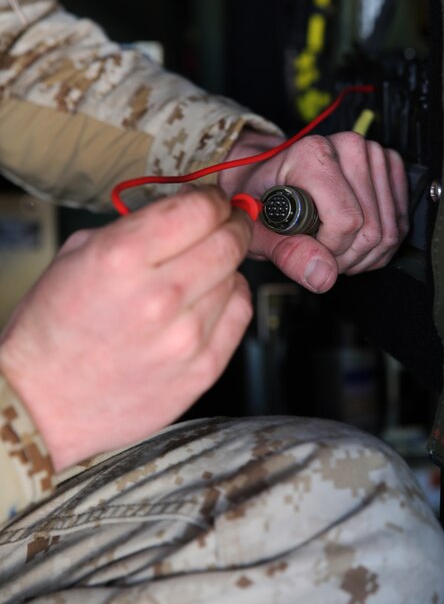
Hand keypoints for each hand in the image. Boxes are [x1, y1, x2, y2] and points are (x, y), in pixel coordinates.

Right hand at [0, 187, 252, 470]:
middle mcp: (159, 296)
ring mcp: (184, 337)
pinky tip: (210, 300)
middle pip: (229, 241)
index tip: (213, 202)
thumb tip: (180, 212)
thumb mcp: (77, 255)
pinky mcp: (201, 370)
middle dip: (231, 226)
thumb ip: (134, 227)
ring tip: (202, 272)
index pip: (200, 209)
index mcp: (122, 257)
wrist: (42, 404)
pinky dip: (231, 299)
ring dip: (225, 266)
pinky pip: (239, 315)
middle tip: (225, 226)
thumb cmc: (52, 331)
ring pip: (236, 276)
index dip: (212, 199)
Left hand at [219, 130, 408, 292]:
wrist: (271, 174)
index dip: (329, 251)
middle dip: (347, 258)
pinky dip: (379, 245)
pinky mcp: (390, 166)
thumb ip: (285, 252)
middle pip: (372, 229)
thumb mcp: (258, 229)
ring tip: (334, 249)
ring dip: (364, 255)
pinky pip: (400, 223)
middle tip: (320, 255)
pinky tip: (353, 242)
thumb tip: (323, 274)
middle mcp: (349, 147)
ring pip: (389, 230)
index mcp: (314, 154)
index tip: (307, 247)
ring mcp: (374, 154)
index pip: (346, 221)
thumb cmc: (263, 198)